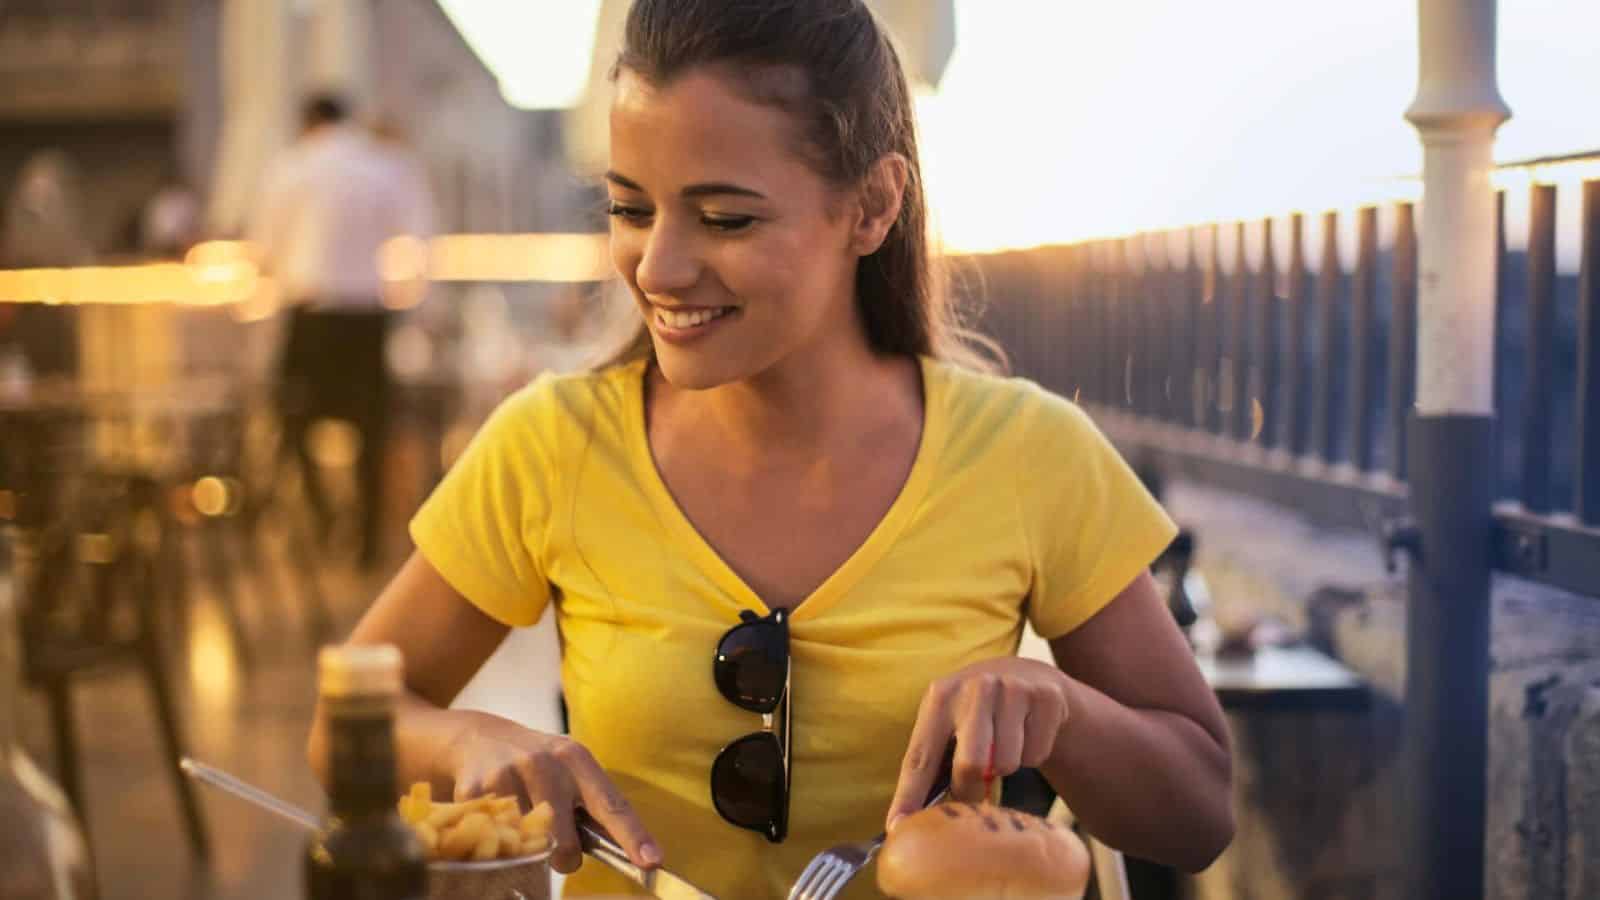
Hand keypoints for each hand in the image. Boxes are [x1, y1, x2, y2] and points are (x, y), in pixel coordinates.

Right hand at [446, 712, 660, 874]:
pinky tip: (496, 818)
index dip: (634, 836)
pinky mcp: (476, 791)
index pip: (612, 805)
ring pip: (529, 847)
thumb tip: (634, 852)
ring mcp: (508, 776)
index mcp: (577, 760)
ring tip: (523, 825)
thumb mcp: (572, 772)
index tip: (653, 861)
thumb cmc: (540, 765)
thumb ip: (594, 806)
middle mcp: (545, 764)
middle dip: (564, 855)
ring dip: (530, 850)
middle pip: (564, 842)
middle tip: (555, 842)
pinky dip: (498, 841)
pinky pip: (495, 841)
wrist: (481, 738)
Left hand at [886, 657, 1071, 829]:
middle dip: (969, 790)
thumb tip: (905, 819)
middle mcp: (975, 687)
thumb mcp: (947, 721)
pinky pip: (1036, 755)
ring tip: (1001, 746)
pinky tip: (1025, 734)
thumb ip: (931, 762)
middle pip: (970, 765)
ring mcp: (1013, 690)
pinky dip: (1031, 756)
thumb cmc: (975, 712)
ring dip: (1004, 768)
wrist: (1027, 675)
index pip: (920, 757)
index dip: (909, 796)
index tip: (898, 828)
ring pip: (1007, 763)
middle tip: (971, 791)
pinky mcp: (1046, 699)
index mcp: (940, 696)